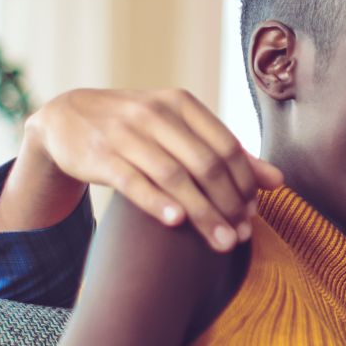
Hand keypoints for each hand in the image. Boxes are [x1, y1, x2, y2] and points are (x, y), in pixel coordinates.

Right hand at [17, 88, 281, 250]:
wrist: (66, 117)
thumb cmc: (135, 128)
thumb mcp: (178, 129)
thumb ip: (225, 153)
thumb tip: (279, 181)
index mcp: (181, 103)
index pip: (226, 145)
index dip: (245, 182)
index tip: (254, 214)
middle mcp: (155, 113)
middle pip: (205, 163)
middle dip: (229, 203)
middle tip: (241, 236)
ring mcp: (124, 133)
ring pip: (174, 176)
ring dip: (202, 212)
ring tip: (222, 242)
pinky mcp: (99, 155)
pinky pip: (133, 181)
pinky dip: (157, 202)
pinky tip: (177, 222)